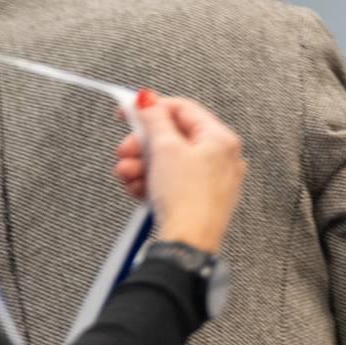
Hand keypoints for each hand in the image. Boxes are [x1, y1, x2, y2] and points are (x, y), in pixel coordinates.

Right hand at [125, 93, 245, 251]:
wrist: (186, 245)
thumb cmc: (186, 199)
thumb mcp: (165, 149)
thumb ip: (154, 119)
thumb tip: (147, 99)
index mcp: (221, 139)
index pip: (183, 109)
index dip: (152, 108)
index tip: (128, 111)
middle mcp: (221, 158)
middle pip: (173, 138)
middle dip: (142, 145)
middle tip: (124, 150)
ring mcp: (211, 181)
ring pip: (169, 162)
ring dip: (142, 165)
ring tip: (126, 174)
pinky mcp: (198, 201)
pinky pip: (172, 183)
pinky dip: (152, 182)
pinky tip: (136, 188)